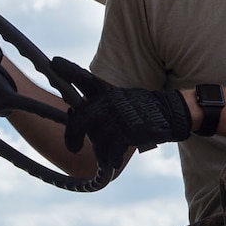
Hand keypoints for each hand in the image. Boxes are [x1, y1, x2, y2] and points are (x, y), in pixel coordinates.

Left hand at [51, 59, 191, 168]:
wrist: (172, 112)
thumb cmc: (143, 109)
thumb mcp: (121, 98)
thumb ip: (100, 104)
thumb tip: (77, 114)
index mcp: (107, 91)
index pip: (84, 78)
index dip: (68, 70)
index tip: (54, 62)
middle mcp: (110, 101)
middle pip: (81, 118)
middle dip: (72, 135)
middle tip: (72, 147)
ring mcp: (119, 116)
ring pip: (96, 138)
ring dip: (99, 150)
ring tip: (104, 155)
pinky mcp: (128, 131)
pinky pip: (111, 150)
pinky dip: (110, 159)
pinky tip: (113, 162)